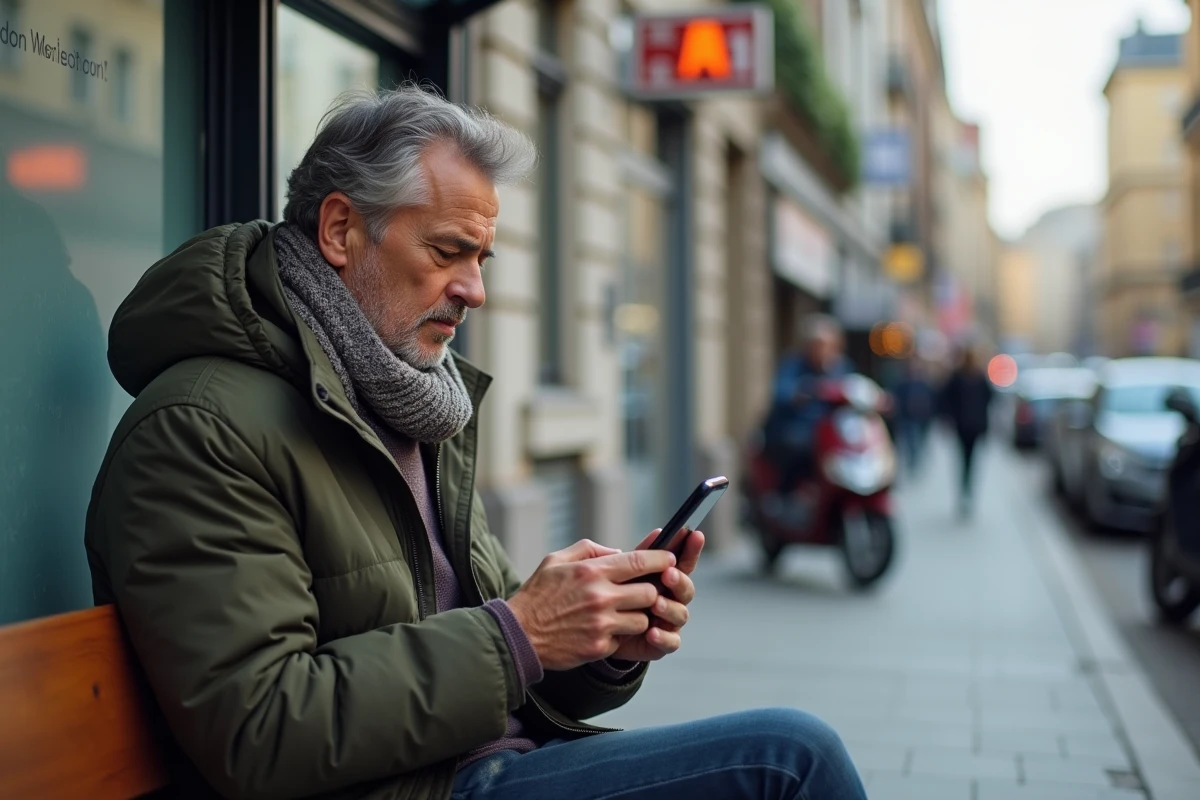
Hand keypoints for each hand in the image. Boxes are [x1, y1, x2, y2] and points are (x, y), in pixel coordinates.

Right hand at [507, 539, 675, 670]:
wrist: (518, 634)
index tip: (670, 560)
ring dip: (638, 617)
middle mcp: (600, 596)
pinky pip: (625, 639)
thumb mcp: (557, 560)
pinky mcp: (599, 647)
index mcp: (592, 572)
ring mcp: (601, 624)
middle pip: (649, 592)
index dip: (661, 560)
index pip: (639, 561)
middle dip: (652, 592)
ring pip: (643, 619)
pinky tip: (605, 631)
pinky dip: (620, 635)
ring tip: (624, 614)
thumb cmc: (537, 594)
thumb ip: (590, 551)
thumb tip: (618, 553)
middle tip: (646, 593)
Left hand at [610, 528, 705, 661]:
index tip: (695, 534)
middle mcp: (672, 599)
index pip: (683, 562)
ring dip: (670, 607)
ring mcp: (669, 622)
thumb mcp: (622, 573)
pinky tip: (651, 632)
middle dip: (679, 580)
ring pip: (681, 614)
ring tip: (656, 603)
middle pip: (687, 588)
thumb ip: (640, 556)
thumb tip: (658, 533)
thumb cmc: (613, 595)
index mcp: (665, 579)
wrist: (597, 631)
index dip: (691, 549)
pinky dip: (663, 637)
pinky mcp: (662, 644)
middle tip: (667, 574)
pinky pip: (671, 642)